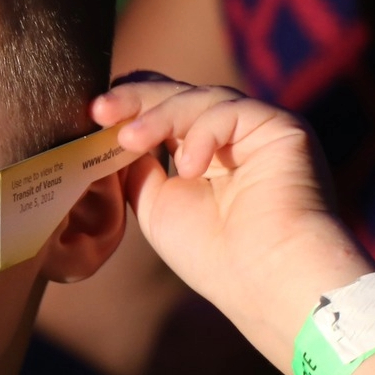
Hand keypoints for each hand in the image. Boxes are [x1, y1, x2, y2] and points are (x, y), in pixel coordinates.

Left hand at [93, 74, 374, 368]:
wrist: (267, 280)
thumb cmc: (214, 256)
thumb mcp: (156, 205)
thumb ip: (137, 167)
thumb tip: (113, 133)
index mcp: (202, 152)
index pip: (163, 111)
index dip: (129, 107)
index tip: (93, 115)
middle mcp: (231, 136)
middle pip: (179, 94)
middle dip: (135, 99)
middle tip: (100, 110)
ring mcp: (256, 129)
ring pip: (200, 97)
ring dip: (160, 115)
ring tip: (130, 140)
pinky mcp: (281, 127)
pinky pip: (231, 110)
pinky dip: (203, 133)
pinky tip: (190, 169)